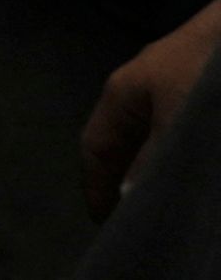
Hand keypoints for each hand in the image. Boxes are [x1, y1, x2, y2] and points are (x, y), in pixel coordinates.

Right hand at [85, 0, 220, 216]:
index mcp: (122, 93)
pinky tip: (196, 166)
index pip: (95, 146)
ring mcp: (172, 87)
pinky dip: (180, 153)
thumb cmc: (203, 72)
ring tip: (169, 198)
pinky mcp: (201, 91)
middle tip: (140, 217)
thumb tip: (130, 197)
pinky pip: (180, 130)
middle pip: (124, 143)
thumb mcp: (177, 120)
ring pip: (155, 138)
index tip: (105, 224)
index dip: (96, 186)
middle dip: (127, 180)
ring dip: (157, 168)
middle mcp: (141, 90)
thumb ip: (153, 160)